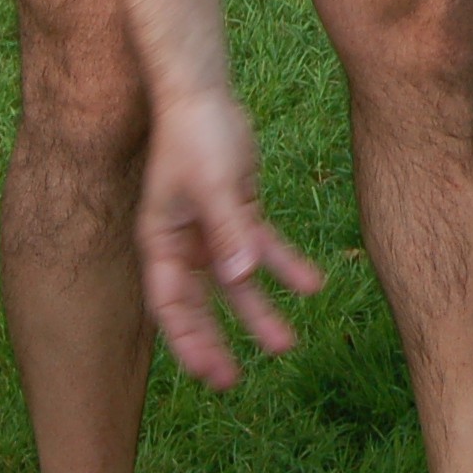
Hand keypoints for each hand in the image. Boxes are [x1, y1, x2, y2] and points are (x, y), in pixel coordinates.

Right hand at [136, 89, 324, 389]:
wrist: (206, 93)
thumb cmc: (195, 135)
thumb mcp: (213, 184)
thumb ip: (228, 232)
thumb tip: (241, 279)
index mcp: (161, 242)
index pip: (170, 305)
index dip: (187, 341)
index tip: (209, 372)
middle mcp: (184, 244)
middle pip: (201, 304)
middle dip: (216, 341)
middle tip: (234, 379)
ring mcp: (212, 231)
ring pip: (237, 282)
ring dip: (259, 311)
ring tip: (287, 344)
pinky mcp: (239, 214)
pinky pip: (263, 249)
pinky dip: (285, 266)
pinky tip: (312, 285)